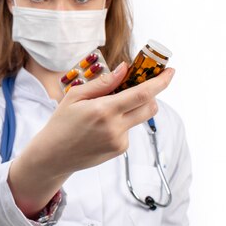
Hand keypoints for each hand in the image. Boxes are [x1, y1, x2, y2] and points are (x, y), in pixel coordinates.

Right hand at [33, 61, 175, 174]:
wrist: (54, 156)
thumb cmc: (61, 123)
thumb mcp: (76, 96)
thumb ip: (103, 83)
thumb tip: (124, 69)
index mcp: (104, 110)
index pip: (142, 94)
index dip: (160, 82)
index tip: (170, 71)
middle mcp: (115, 127)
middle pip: (150, 106)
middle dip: (152, 93)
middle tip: (143, 82)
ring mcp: (119, 141)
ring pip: (140, 117)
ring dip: (135, 106)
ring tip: (112, 105)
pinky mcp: (120, 149)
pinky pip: (129, 129)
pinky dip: (123, 121)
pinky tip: (102, 125)